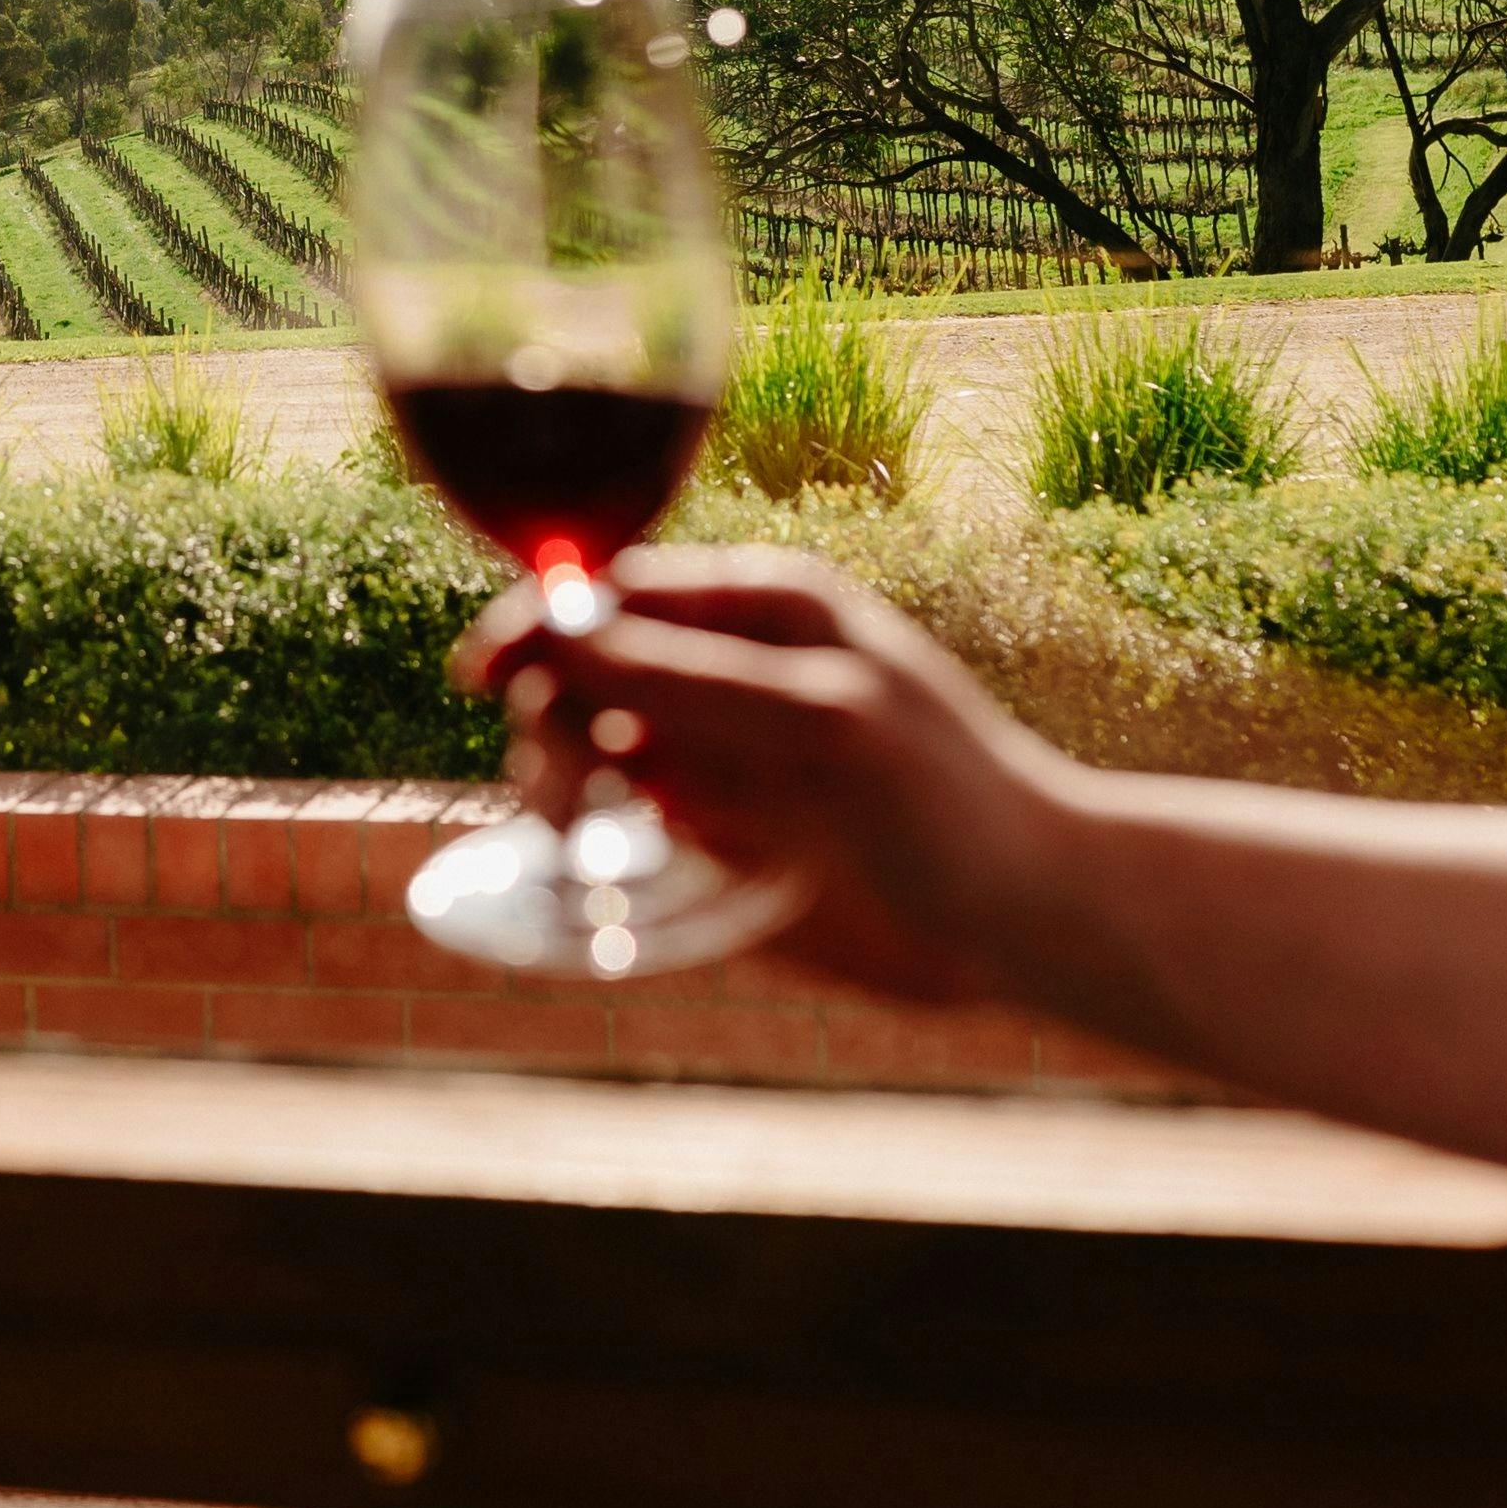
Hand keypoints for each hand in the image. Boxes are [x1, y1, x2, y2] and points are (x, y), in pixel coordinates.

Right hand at [454, 545, 1077, 1004]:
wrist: (1025, 919)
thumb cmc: (951, 800)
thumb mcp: (820, 723)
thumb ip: (693, 677)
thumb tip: (561, 634)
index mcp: (761, 606)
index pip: (616, 588)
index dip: (542, 622)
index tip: (480, 675)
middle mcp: (728, 666)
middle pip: (586, 663)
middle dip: (551, 713)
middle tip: (556, 799)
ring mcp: (718, 748)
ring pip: (588, 738)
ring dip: (557, 775)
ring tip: (571, 835)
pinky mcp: (716, 828)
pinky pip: (619, 813)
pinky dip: (586, 830)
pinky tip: (587, 859)